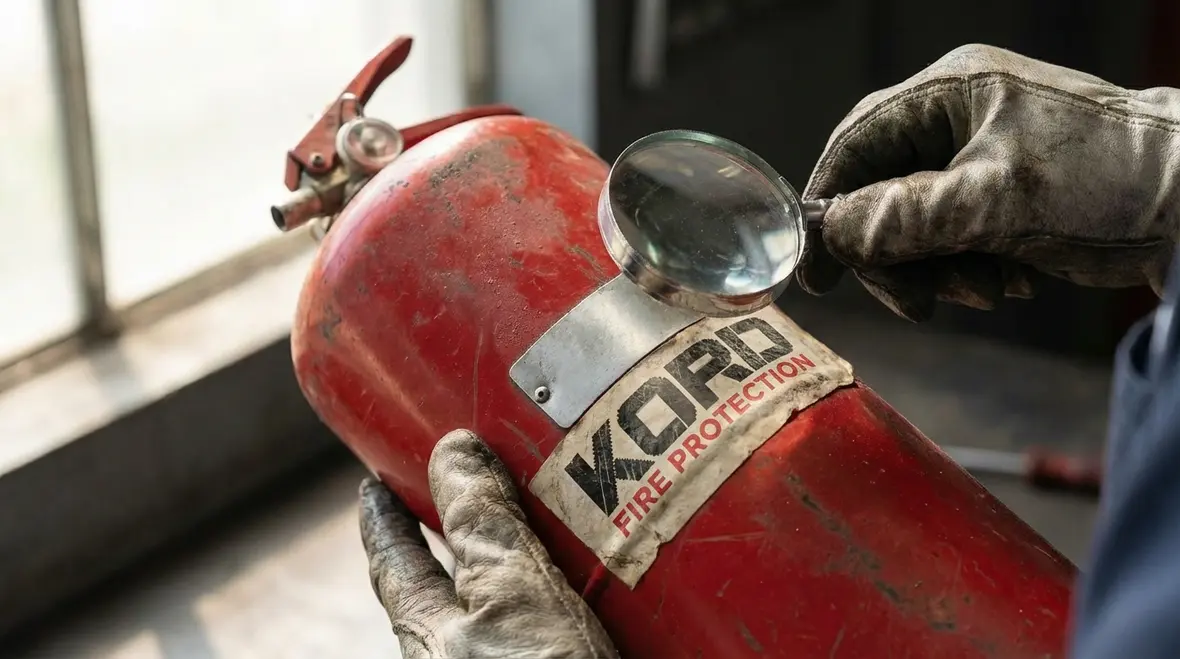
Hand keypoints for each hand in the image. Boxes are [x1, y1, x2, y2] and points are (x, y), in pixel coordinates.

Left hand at [359, 430, 618, 658]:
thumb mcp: (513, 596)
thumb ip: (485, 527)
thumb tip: (452, 451)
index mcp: (433, 635)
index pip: (395, 564)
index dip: (385, 522)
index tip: (372, 484)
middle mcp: (468, 650)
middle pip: (461, 579)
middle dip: (476, 530)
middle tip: (490, 481)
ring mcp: (519, 654)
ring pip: (524, 597)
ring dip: (550, 559)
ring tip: (580, 519)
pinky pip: (570, 619)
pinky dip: (593, 592)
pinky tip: (624, 578)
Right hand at [799, 43, 1179, 320]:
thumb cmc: (1104, 180)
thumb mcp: (995, 201)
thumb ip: (905, 217)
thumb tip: (835, 233)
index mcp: (949, 92)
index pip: (857, 144)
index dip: (829, 208)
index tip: (819, 272)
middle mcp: (957, 118)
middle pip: (881, 192)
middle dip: (897, 255)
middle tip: (919, 304)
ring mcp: (979, 157)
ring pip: (915, 224)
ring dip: (938, 269)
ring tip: (987, 291)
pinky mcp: (1000, 195)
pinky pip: (951, 238)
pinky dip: (969, 268)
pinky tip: (1009, 280)